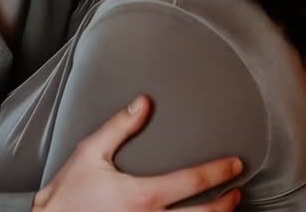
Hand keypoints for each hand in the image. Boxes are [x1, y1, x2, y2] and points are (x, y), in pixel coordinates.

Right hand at [32, 96, 242, 211]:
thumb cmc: (69, 193)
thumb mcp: (91, 152)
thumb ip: (120, 126)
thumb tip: (143, 104)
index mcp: (143, 195)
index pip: (193, 182)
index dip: (219, 171)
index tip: (235, 165)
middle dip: (226, 204)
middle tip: (236, 192)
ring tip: (224, 210)